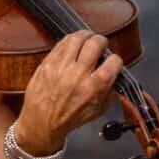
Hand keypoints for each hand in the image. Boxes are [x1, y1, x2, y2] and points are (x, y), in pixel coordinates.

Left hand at [16, 29, 123, 153]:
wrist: (42, 122)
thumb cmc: (70, 118)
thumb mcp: (98, 111)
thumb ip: (109, 92)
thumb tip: (116, 76)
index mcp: (94, 87)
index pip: (113, 62)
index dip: (116, 60)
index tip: (113, 61)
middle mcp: (79, 74)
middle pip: (95, 44)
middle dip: (102, 41)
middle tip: (101, 44)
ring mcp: (61, 67)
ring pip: (77, 38)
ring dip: (85, 35)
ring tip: (87, 38)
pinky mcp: (48, 63)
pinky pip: (61, 44)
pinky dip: (70, 41)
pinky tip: (73, 44)